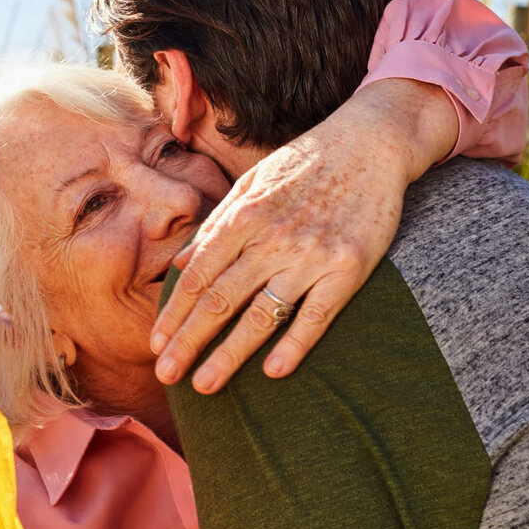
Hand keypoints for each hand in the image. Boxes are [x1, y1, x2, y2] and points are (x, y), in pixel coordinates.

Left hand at [151, 78, 457, 392]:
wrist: (372, 142)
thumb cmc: (307, 162)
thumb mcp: (252, 181)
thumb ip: (217, 222)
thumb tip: (182, 262)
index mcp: (245, 215)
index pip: (198, 275)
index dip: (173, 312)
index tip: (156, 343)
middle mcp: (273, 237)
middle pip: (220, 300)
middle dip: (188, 341)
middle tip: (166, 375)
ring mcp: (312, 255)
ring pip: (261, 315)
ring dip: (229, 354)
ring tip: (205, 386)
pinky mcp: (349, 268)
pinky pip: (317, 316)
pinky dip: (294, 345)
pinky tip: (272, 372)